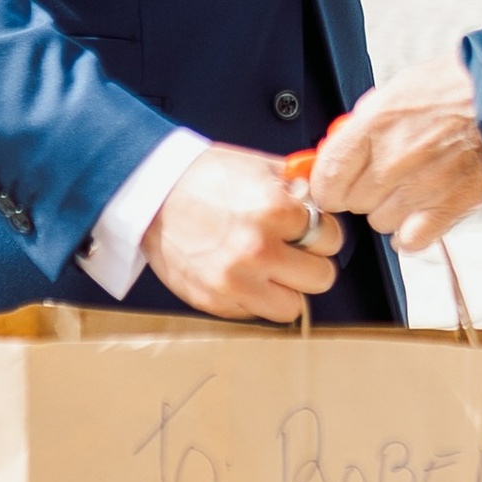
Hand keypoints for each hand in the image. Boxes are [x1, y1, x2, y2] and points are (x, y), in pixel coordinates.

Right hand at [139, 143, 342, 322]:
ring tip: (270, 268)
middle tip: (292, 251)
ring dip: (286, 288)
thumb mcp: (258, 167)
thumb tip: (324, 201)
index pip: (331, 238)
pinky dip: (255, 298)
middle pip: (321, 277)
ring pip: (293, 305)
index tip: (307, 230)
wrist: (150, 195)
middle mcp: (257, 249)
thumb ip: (298, 186)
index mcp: (273, 210)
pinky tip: (243, 274)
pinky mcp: (215, 301)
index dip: (321, 232)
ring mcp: (235, 281)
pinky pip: (257, 314)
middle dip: (309, 262)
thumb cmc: (202, 178)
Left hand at [313, 65, 481, 250]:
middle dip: (362, 191)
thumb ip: (362, 125)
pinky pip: (411, 240)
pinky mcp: (448, 207)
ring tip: (409, 186)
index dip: (327, 184)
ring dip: (389, 210)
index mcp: (375, 125)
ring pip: (380, 222)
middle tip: (381, 174)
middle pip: (352, 203)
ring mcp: (421, 187)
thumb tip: (336, 149)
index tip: (333, 183)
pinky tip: (418, 213)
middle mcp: (394, 159)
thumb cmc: (455, 88)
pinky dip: (411, 232)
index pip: (326, 178)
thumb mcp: (396, 90)